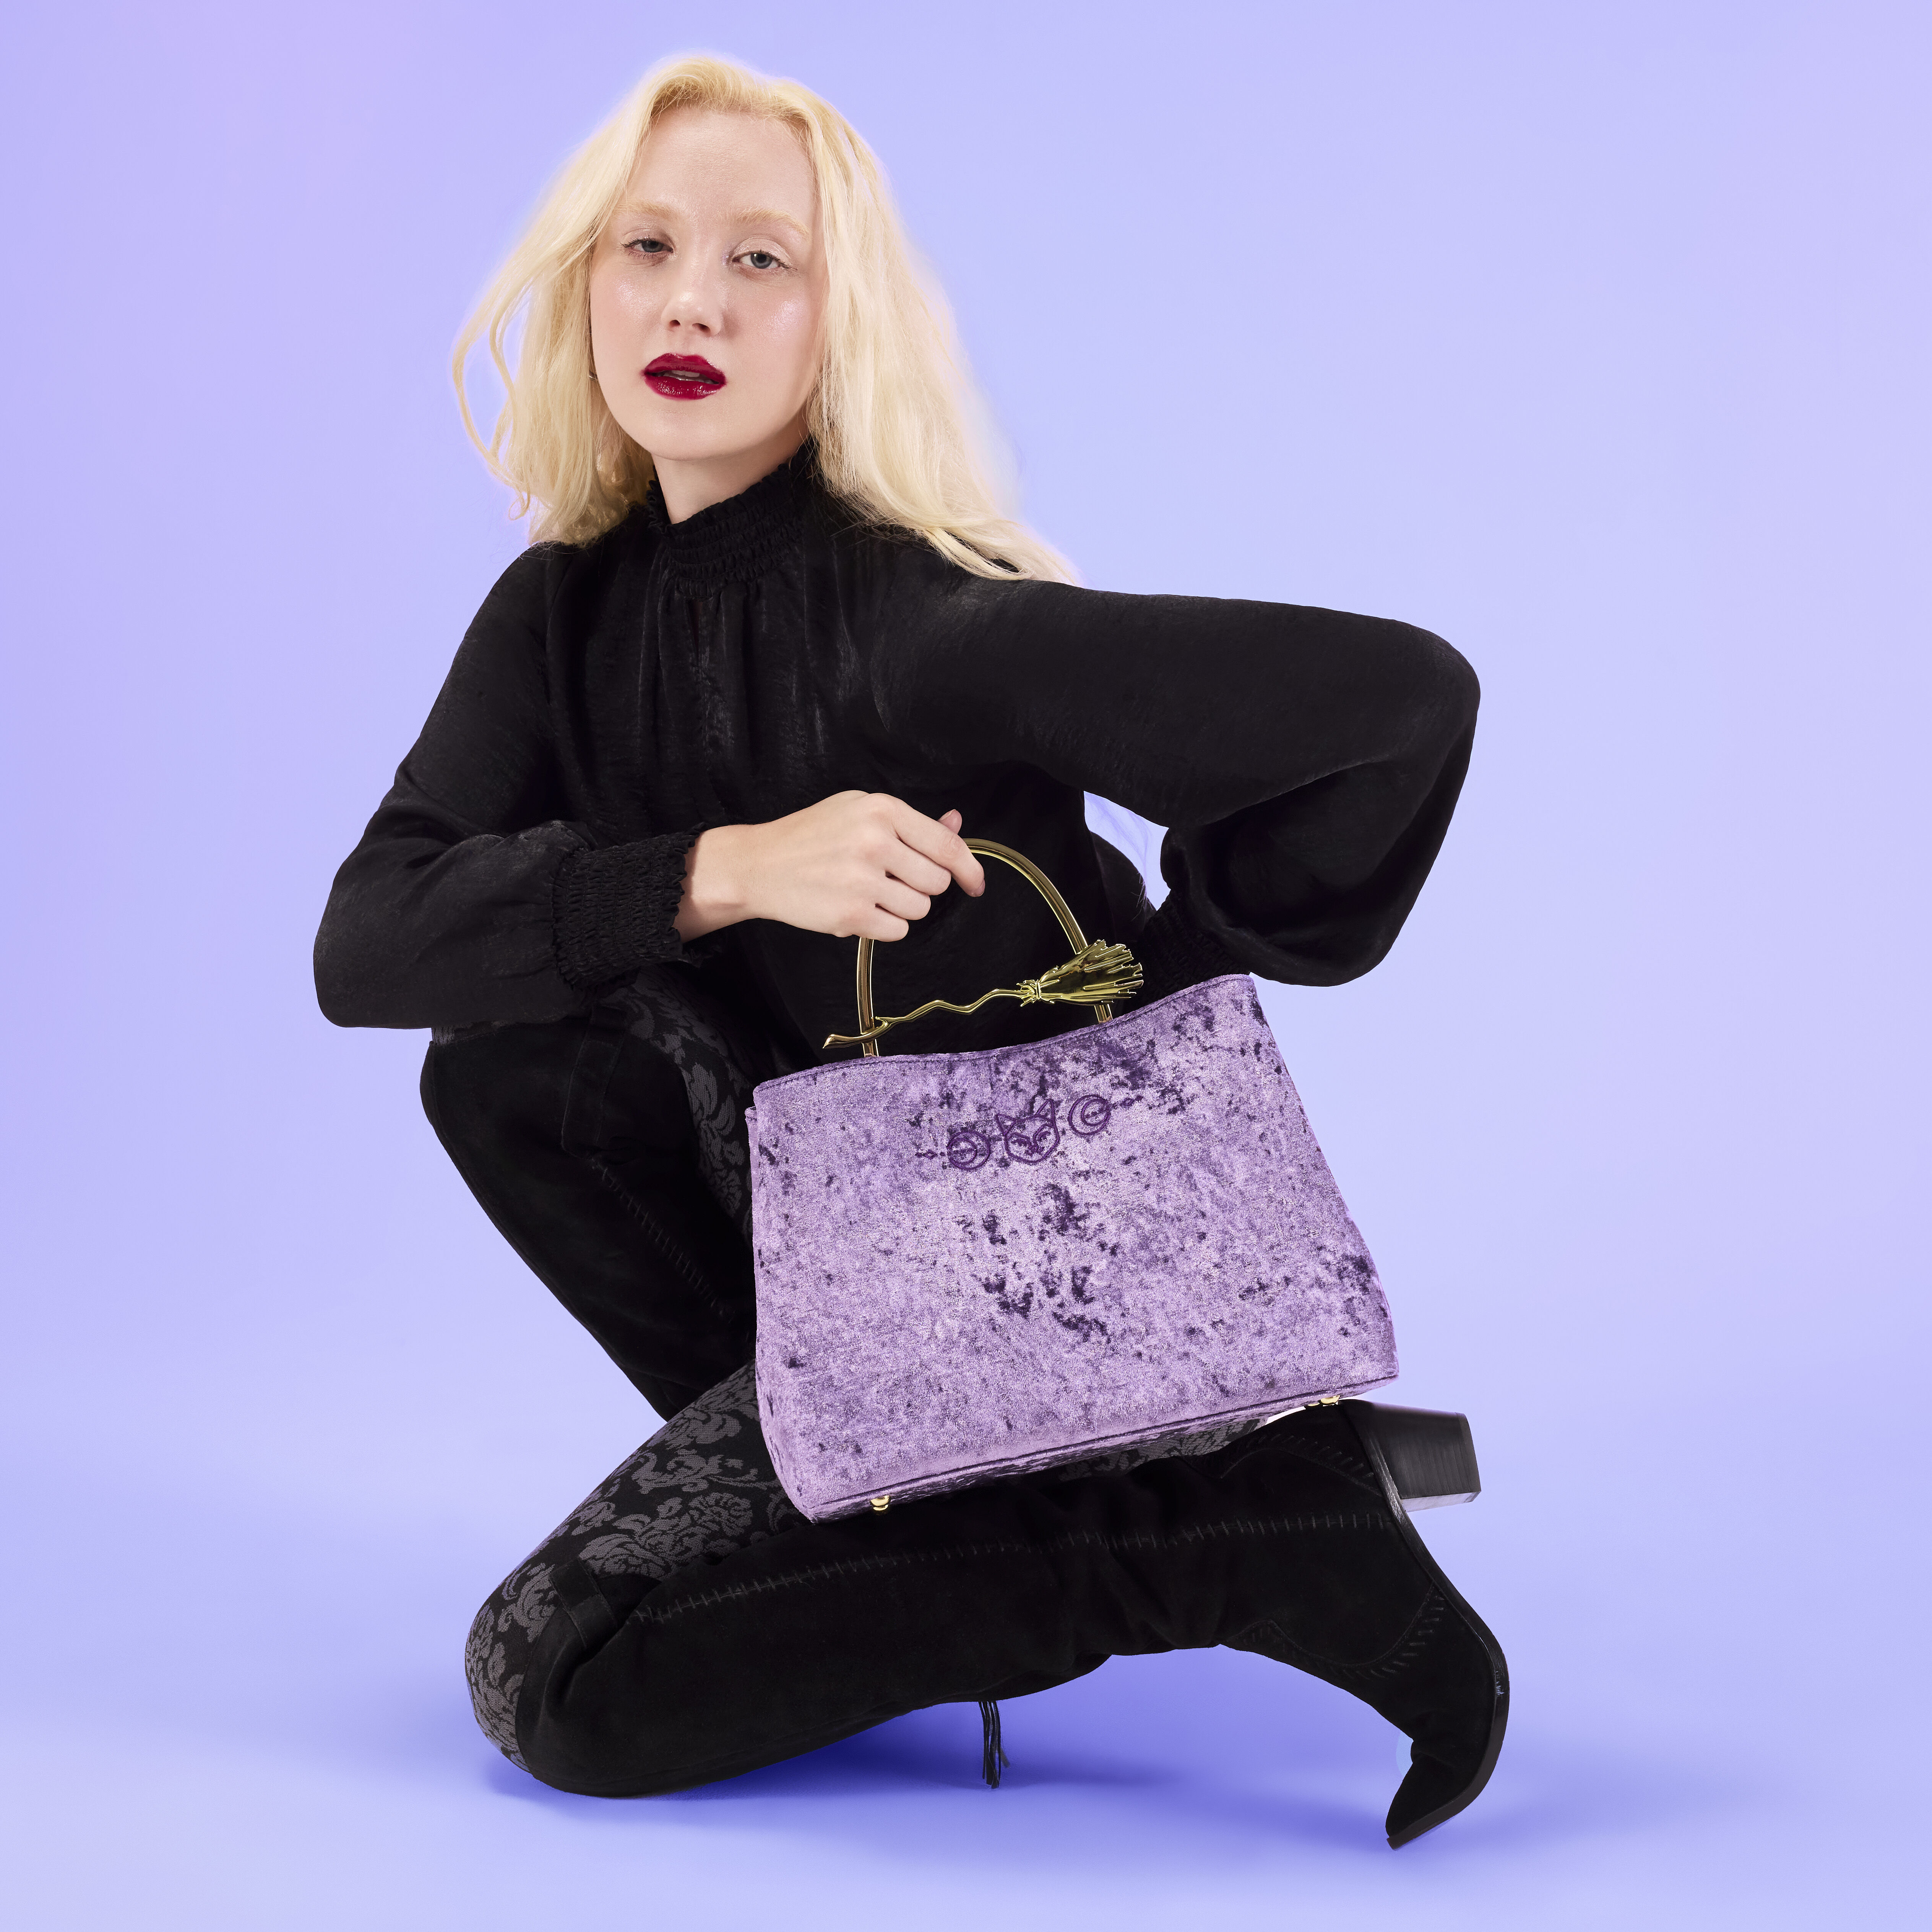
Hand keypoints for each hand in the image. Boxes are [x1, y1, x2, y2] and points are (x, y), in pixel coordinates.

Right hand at [674, 792, 985, 942]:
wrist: (758, 864)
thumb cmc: (811, 836)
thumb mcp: (859, 812)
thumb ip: (912, 824)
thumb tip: (957, 824)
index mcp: (882, 809)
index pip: (947, 845)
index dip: (969, 869)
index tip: (975, 884)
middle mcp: (875, 841)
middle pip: (936, 881)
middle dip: (921, 886)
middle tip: (888, 879)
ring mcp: (862, 879)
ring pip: (920, 908)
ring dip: (902, 907)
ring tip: (868, 892)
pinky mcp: (850, 914)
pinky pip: (897, 930)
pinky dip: (884, 926)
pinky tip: (858, 908)